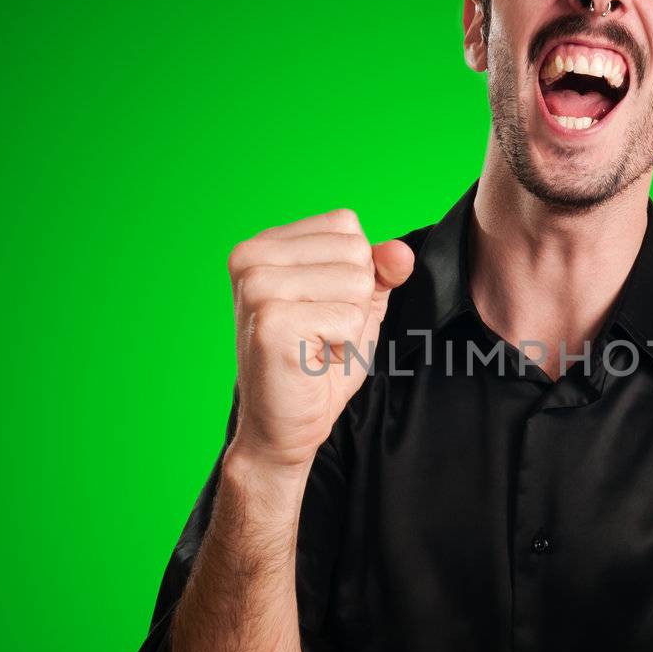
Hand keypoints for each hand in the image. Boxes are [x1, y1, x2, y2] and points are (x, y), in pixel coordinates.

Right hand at [225, 208, 413, 471]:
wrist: (282, 427)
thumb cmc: (316, 365)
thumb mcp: (355, 306)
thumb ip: (379, 271)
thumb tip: (400, 252)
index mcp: (263, 244)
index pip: (346, 225)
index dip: (353, 273)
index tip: (321, 309)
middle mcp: (251, 256)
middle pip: (355, 252)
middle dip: (353, 301)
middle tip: (319, 334)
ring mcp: (257, 287)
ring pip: (356, 284)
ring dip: (349, 326)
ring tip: (316, 347)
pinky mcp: (272, 321)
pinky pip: (350, 318)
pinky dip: (343, 347)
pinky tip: (313, 361)